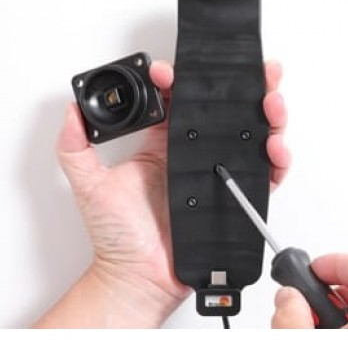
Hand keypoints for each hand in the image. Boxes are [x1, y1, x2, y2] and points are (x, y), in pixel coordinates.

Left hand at [36, 60, 289, 327]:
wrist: (138, 276)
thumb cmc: (118, 237)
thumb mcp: (89, 185)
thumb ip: (74, 147)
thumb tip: (71, 111)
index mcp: (163, 146)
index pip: (181, 102)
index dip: (183, 81)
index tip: (174, 72)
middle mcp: (193, 156)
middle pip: (225, 113)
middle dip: (243, 88)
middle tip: (252, 71)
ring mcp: (216, 175)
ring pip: (250, 136)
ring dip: (267, 115)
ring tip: (270, 102)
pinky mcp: (233, 197)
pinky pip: (262, 176)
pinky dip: (276, 160)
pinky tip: (274, 147)